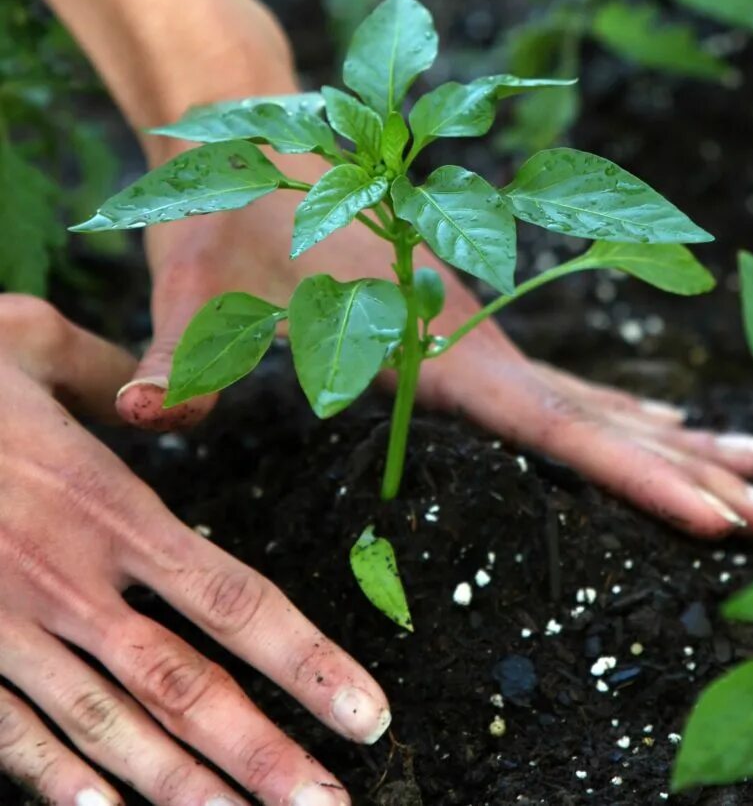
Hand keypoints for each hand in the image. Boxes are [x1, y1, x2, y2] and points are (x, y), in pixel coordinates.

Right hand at [0, 294, 388, 805]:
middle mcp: (70, 579)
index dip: (307, 660)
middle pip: (186, 684)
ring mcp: (6, 624)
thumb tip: (155, 392)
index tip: (365, 710)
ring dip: (183, 788)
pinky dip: (59, 783)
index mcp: (109, 506)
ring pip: (109, 726)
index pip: (233, 598)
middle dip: (262, 752)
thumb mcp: (31, 343)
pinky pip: (9, 733)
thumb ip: (108, 372)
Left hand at [117, 150, 752, 540]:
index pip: (556, 424)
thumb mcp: (201, 293)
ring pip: (594, 394)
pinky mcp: (465, 321)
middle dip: (690, 470)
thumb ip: (180, 364)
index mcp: (433, 342)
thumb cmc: (232, 214)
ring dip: (673, 439)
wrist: (259, 137)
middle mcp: (474, 335)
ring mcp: (477, 325)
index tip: (720, 515)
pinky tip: (659, 423)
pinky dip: (620, 409)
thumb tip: (144, 422)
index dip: (638, 474)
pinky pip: (562, 379)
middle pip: (601, 414)